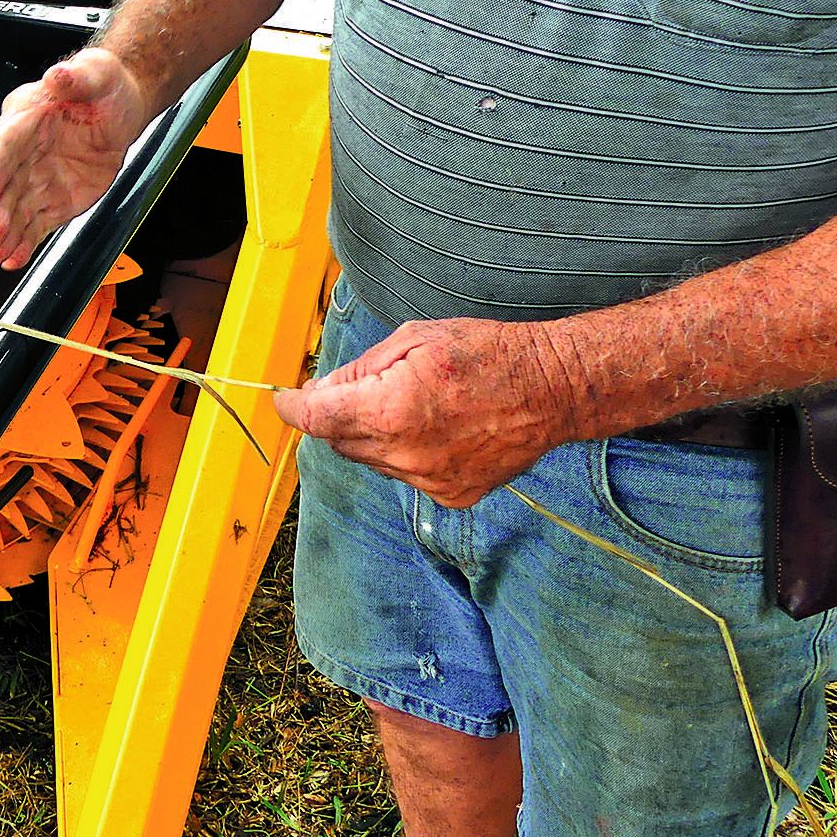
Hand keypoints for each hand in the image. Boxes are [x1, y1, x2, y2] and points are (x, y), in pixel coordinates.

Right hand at [0, 47, 151, 269]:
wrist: (119, 109)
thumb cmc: (102, 86)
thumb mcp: (96, 73)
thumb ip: (76, 77)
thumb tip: (58, 74)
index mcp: (27, 116)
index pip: (4, 145)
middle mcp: (22, 151)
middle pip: (3, 185)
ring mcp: (34, 179)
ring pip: (14, 210)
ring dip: (3, 235)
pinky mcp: (50, 200)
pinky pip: (34, 224)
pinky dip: (23, 243)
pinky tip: (12, 260)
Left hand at [272, 317, 586, 507]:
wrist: (553, 390)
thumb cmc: (486, 354)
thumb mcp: (414, 340)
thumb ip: (359, 370)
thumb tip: (320, 391)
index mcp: (390, 410)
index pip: (315, 420)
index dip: (292, 408)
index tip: (283, 400)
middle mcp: (405, 454)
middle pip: (339, 441)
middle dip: (338, 415)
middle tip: (366, 387)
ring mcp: (430, 480)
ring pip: (372, 460)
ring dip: (375, 435)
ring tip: (416, 403)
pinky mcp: (452, 496)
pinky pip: (406, 475)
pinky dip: (407, 453)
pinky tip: (439, 428)